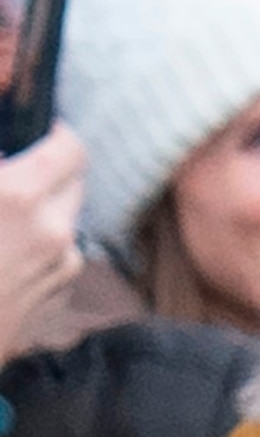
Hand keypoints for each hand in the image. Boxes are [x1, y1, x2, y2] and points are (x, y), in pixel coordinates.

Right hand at [0, 124, 85, 365]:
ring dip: (43, 214)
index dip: (55, 135)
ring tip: (2, 224)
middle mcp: (52, 233)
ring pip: (65, 224)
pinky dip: (39, 251)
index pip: (71, 148)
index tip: (37, 133)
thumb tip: (8, 159)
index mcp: (21, 198)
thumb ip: (1, 172)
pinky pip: (58, 261)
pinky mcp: (55, 303)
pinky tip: (2, 259)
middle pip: (74, 184)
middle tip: (14, 177)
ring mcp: (59, 273)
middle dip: (48, 174)